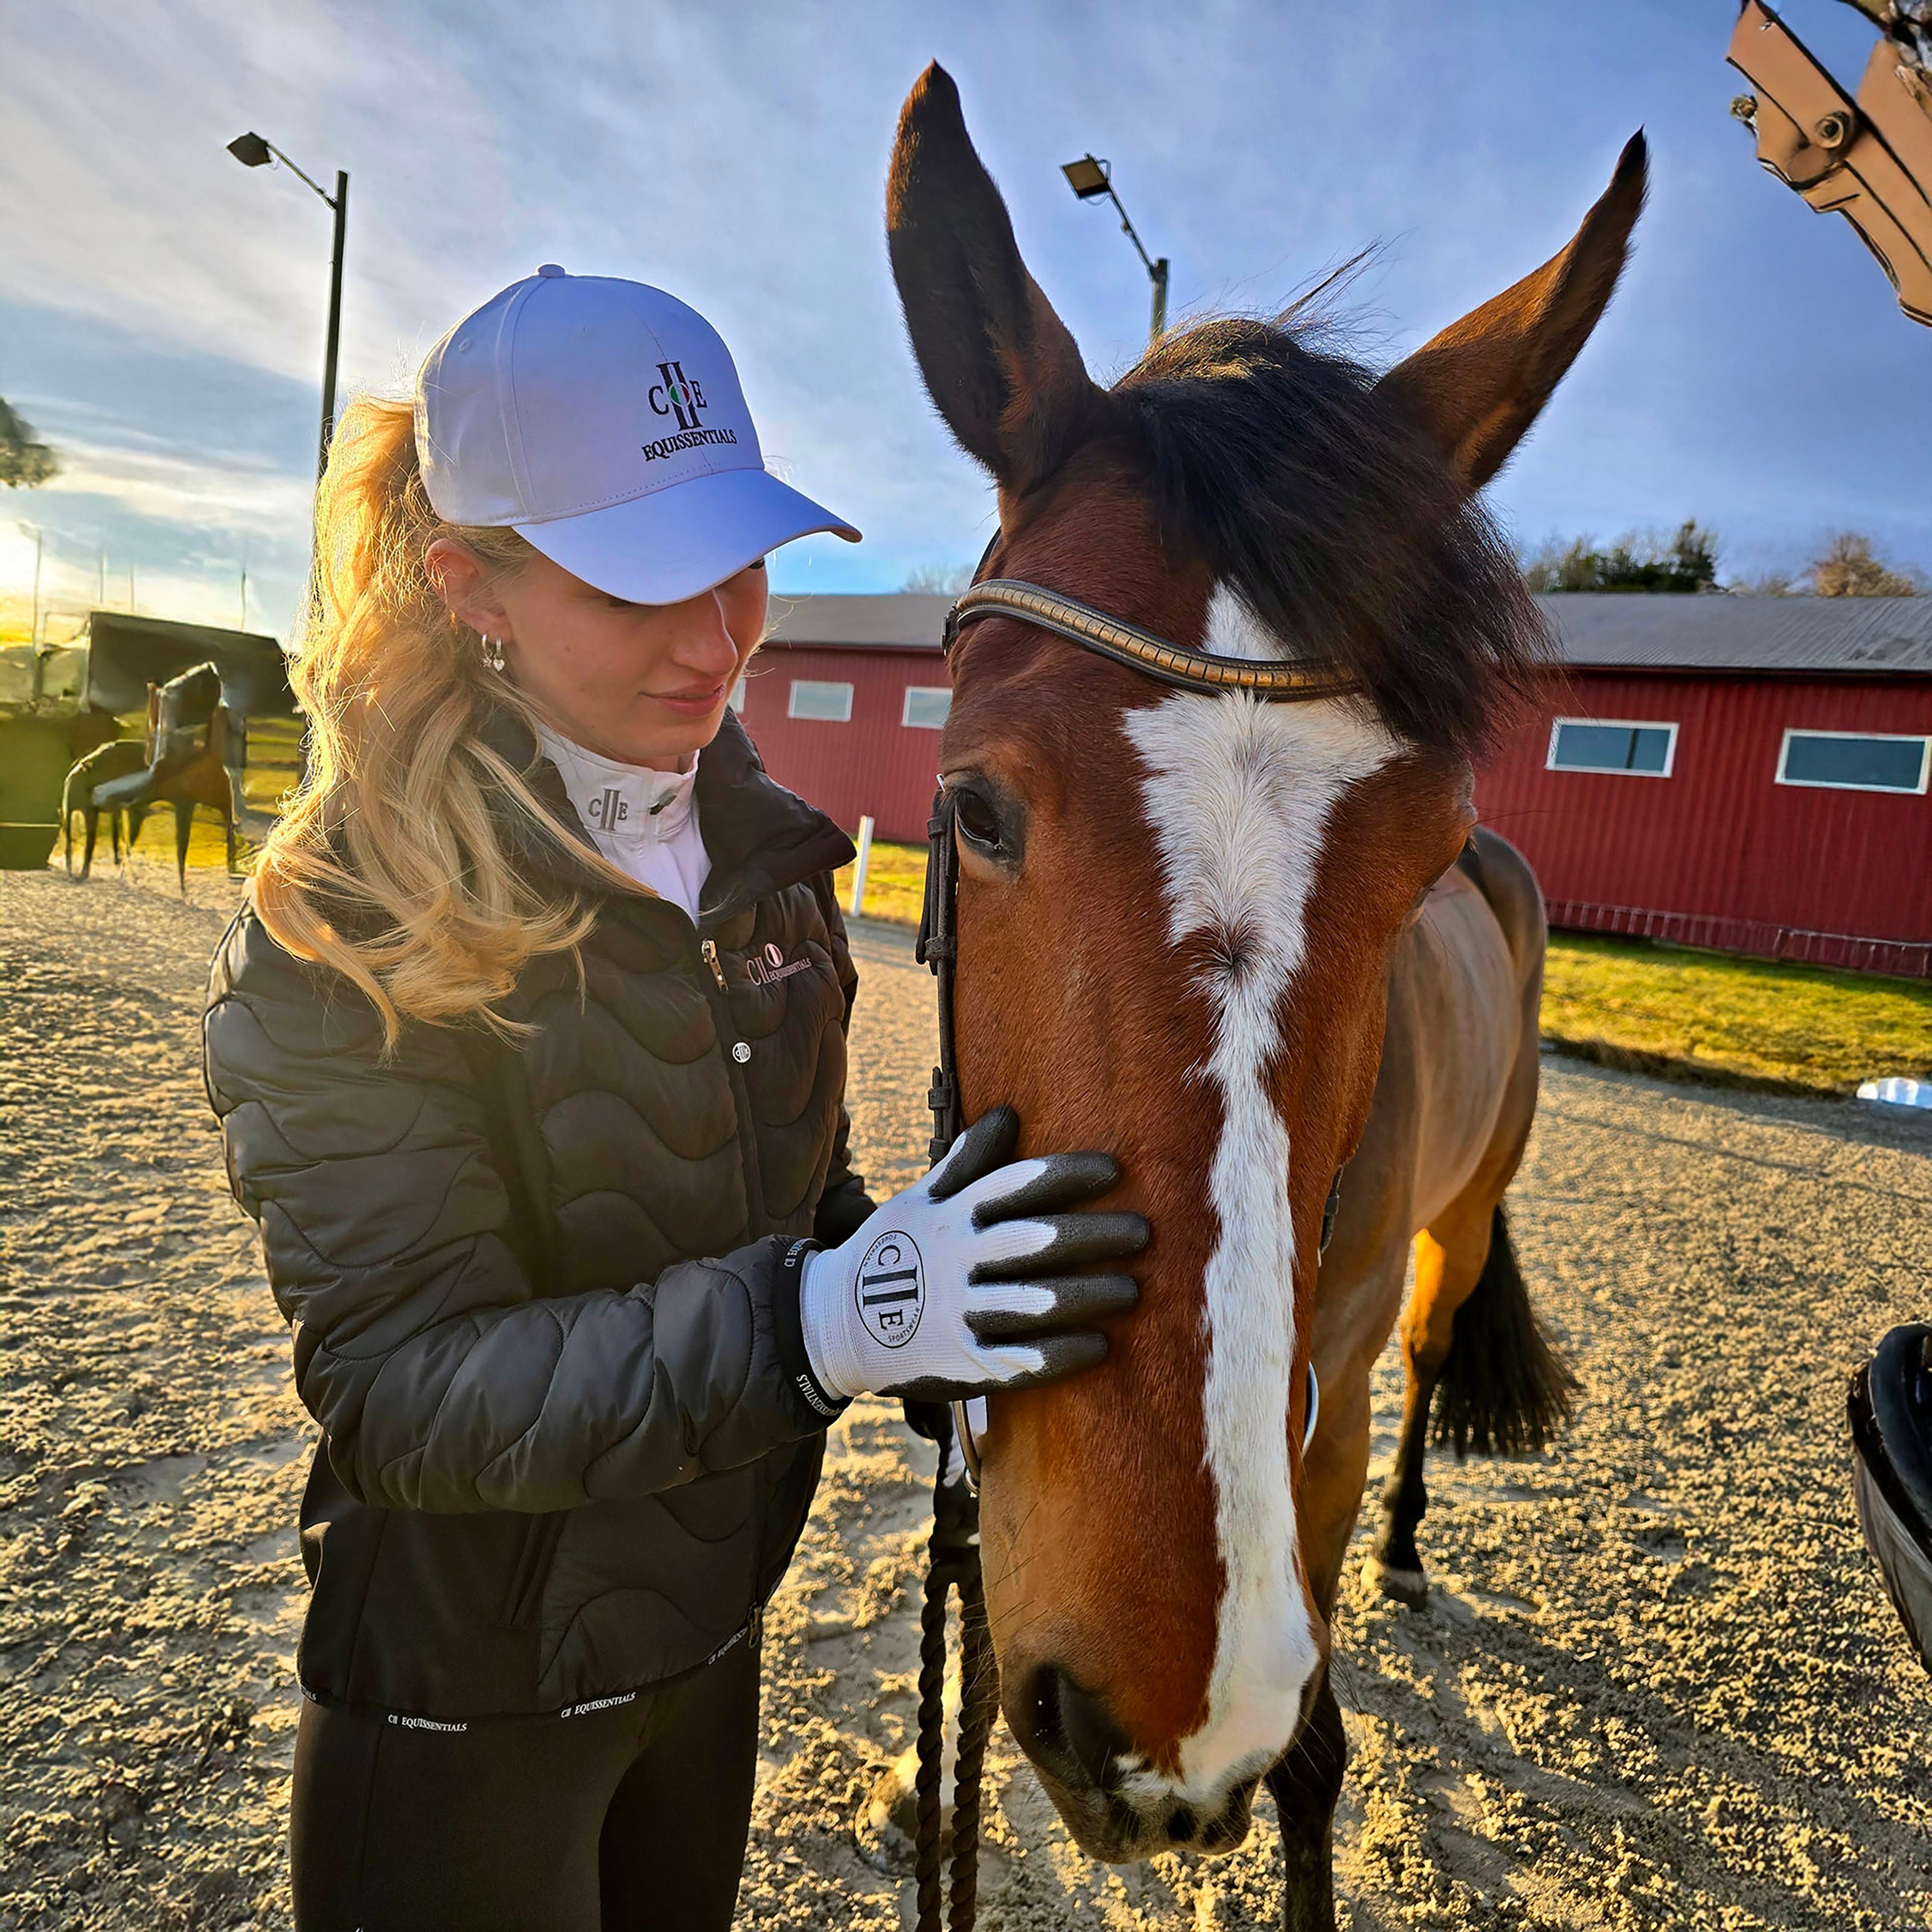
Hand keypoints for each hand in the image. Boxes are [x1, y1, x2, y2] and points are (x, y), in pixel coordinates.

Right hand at [797, 1107, 1144, 1401]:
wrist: (833, 1324)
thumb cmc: (890, 1250)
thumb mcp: (919, 1199)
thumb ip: (968, 1160)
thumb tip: (1008, 1113)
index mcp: (952, 1215)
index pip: (1016, 1186)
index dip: (1067, 1175)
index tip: (1114, 1170)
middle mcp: (958, 1260)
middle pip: (1036, 1242)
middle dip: (1093, 1236)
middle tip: (1143, 1232)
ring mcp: (959, 1313)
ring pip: (1034, 1302)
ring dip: (1088, 1296)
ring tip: (1133, 1291)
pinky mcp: (962, 1363)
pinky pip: (1019, 1360)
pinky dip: (1061, 1354)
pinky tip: (1100, 1347)